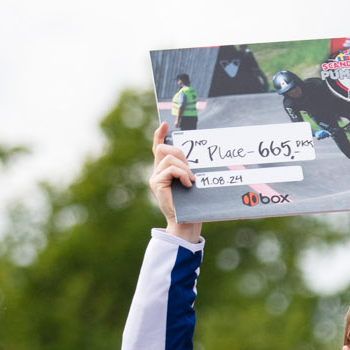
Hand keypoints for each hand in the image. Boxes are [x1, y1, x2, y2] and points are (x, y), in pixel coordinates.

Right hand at [149, 122, 200, 242]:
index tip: (165, 125)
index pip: (159, 148)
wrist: (185, 224)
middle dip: (180, 154)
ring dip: (184, 168)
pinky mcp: (156, 183)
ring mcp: (155, 177)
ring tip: (191, 181)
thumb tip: (193, 162)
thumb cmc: (192, 206)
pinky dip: (182, 174)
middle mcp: (157, 172)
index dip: (160, 135)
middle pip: (164, 149)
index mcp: (165, 171)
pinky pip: (170, 169)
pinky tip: (188, 184)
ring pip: (169, 158)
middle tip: (191, 171)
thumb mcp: (191, 184)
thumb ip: (187, 172)